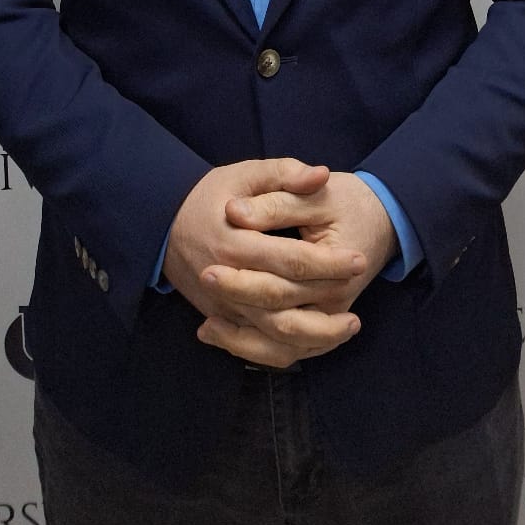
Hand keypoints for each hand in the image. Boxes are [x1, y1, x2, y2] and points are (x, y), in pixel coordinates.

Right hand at [165, 158, 368, 365]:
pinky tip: (320, 340)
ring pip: (272, 336)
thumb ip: (284, 174)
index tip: (358, 259)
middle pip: (284, 301)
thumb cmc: (209, 196)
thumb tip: (322, 175)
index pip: (289, 260)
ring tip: (351, 324)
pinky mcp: (222, 320)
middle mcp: (227, 280)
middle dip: (327, 296)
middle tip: (361, 288)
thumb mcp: (243, 174)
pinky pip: (258, 348)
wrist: (163, 226)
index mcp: (235, 242)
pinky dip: (290, 350)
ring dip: (316, 336)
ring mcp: (222, 307)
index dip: (327, 263)